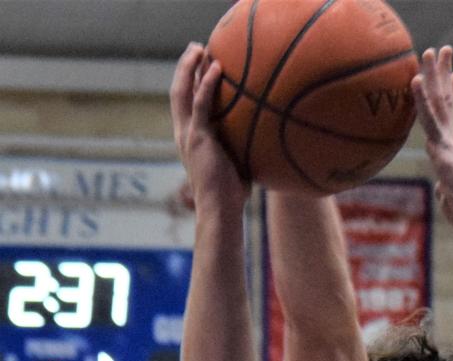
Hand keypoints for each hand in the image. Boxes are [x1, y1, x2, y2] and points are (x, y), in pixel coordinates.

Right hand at [169, 43, 247, 211]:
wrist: (220, 210)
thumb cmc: (231, 195)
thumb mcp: (235, 164)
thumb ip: (240, 148)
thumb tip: (264, 141)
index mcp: (190, 139)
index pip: (185, 104)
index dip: (189, 82)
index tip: (200, 65)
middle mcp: (184, 133)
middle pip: (178, 91)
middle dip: (185, 67)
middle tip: (195, 48)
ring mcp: (188, 135)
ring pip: (182, 91)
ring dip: (190, 67)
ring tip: (200, 47)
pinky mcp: (199, 138)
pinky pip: (201, 104)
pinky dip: (207, 84)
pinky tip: (217, 68)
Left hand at [411, 46, 452, 228]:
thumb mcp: (452, 201)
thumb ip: (445, 192)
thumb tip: (442, 193)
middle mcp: (452, 140)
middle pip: (446, 101)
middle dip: (444, 74)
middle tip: (444, 50)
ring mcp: (448, 141)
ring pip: (437, 102)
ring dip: (433, 75)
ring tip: (431, 51)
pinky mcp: (443, 147)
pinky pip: (428, 119)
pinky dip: (420, 99)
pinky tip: (413, 79)